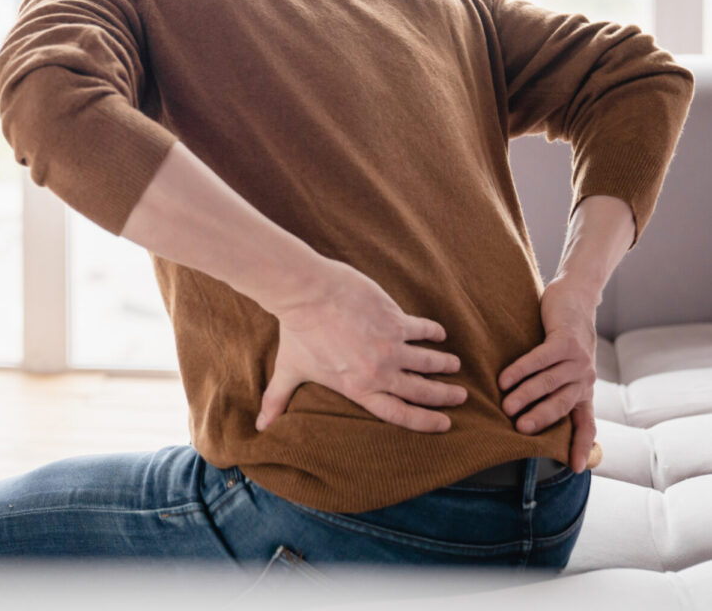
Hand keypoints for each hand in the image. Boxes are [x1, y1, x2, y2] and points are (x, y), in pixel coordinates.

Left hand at [257, 259, 467, 432]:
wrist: (308, 293)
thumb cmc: (298, 332)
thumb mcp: (289, 371)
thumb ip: (277, 400)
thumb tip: (260, 426)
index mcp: (359, 388)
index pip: (399, 413)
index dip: (424, 421)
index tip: (444, 424)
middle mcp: (380, 370)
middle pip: (420, 390)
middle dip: (443, 396)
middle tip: (460, 397)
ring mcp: (390, 344)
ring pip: (427, 360)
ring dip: (443, 364)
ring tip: (456, 366)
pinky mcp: (394, 318)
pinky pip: (421, 328)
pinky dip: (433, 331)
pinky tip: (441, 332)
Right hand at [497, 275, 597, 473]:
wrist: (577, 297)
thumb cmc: (564, 334)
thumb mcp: (567, 365)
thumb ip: (556, 386)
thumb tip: (528, 410)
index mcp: (584, 389)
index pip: (586, 423)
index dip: (581, 445)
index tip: (576, 468)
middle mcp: (585, 378)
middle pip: (562, 405)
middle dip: (540, 418)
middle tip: (519, 429)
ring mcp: (578, 359)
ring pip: (549, 382)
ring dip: (526, 395)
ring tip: (506, 404)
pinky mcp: (566, 340)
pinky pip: (541, 359)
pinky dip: (522, 370)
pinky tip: (505, 377)